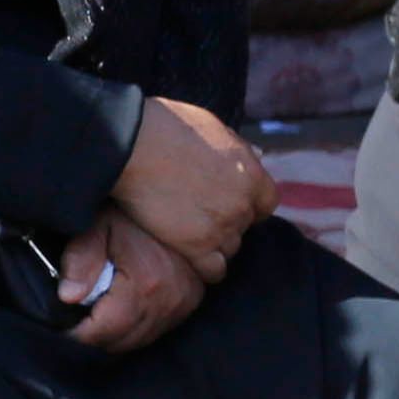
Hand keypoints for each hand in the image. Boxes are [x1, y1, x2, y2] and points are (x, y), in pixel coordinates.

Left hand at [60, 209, 205, 353]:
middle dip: (93, 336)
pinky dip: (133, 329)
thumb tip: (68, 297)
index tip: (60, 325)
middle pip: (120, 341)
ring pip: (138, 340)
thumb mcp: (97, 226)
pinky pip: (155, 331)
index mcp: (145, 283)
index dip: (76, 334)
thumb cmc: (128, 212)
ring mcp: (183, 303)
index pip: (104, 331)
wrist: (174, 198)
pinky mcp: (190, 302)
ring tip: (94, 314)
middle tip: (74, 320)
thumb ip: (80, 260)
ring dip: (113, 335)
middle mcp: (169, 300)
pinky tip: (118, 312)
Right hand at [108, 95, 275, 279]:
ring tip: (187, 235)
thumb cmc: (166, 127)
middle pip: (244, 227)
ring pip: (229, 249)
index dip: (247, 206)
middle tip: (198, 217)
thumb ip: (236, 149)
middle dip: (225, 223)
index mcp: (251, 173)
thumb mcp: (214, 128)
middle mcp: (242, 203)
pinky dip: (204, 267)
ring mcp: (222, 227)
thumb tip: (253, 156)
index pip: (266, 203)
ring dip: (212, 245)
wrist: (132, 144)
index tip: (227, 204)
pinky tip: (189, 258)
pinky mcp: (197, 246)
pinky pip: (213, 270)